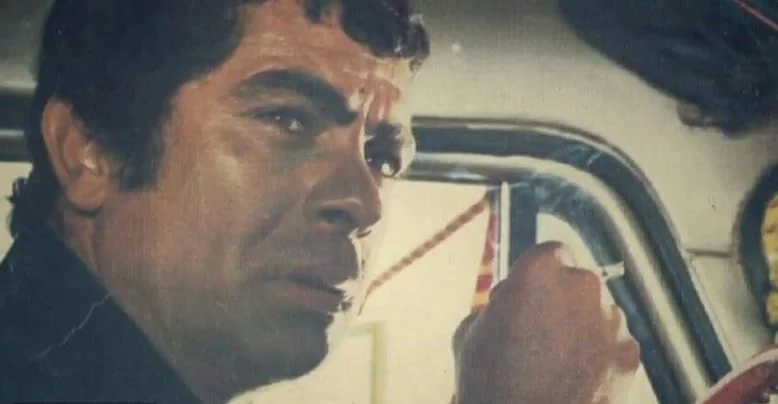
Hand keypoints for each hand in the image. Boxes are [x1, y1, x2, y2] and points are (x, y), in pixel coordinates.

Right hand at [452, 242, 640, 403]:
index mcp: (539, 271)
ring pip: (597, 311)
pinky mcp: (629, 354)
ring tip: (556, 360)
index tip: (529, 293)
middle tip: (538, 331)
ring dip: (581, 326)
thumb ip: (497, 304)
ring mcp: (610, 320)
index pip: (549, 253)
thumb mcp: (470, 331)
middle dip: (561, 299)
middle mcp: (582, 286)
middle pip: (576, 281)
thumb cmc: (490, 382)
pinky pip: (612, 342)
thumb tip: (509, 302)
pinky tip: (575, 375)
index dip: (538, 274)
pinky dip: (599, 354)